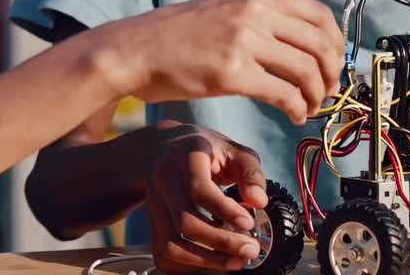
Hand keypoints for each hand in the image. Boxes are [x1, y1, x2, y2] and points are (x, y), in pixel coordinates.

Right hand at [100, 0, 344, 124]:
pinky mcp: (232, 73)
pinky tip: (294, 115)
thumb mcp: (224, 9)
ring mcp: (243, 41)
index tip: (332, 65)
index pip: (320, 14)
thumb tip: (302, 41)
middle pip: (320, 43)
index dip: (336, 44)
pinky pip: (284, 93)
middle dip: (331, 73)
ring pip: (307, 70)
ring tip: (310, 107)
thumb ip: (261, 17)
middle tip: (326, 92)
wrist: (134, 50)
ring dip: (317, 95)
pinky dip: (299, 108)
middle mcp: (255, 12)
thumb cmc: (175, 36)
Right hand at [144, 122, 268, 273]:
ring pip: (170, 242)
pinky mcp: (151, 219)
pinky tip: (212, 262)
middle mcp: (164, 177)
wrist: (165, 147)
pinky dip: (187, 264)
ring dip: (204, 259)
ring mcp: (153, 200)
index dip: (225, 210)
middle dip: (220, 241)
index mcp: (187, 155)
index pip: (199, 188)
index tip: (248, 223)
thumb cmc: (205, 149)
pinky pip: (162, 251)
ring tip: (235, 262)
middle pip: (184, 220)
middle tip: (249, 249)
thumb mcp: (234, 151)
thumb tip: (258, 201)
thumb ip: (251, 173)